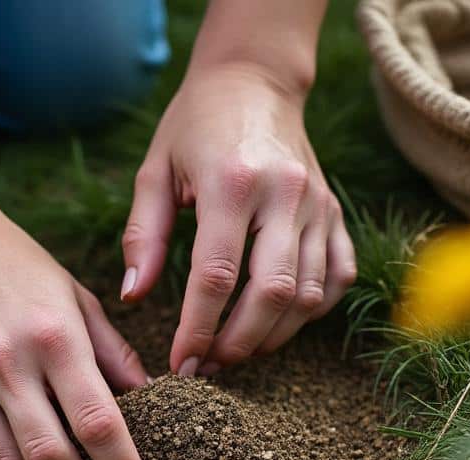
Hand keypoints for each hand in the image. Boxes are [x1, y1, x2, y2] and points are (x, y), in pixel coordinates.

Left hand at [120, 64, 355, 375]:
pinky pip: (336, 278)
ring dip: (272, 336)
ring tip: (234, 352)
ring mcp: (318, 206)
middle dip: (238, 343)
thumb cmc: (194, 126)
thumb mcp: (154, 170)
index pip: (217, 276)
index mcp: (233, 183)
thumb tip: (133, 297)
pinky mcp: (335, 213)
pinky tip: (276, 322)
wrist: (254, 80)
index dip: (198, 329)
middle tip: (208, 368)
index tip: (180, 364)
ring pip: (308, 294)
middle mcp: (285, 195)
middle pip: (271, 294)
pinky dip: (310, 311)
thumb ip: (143, 236)